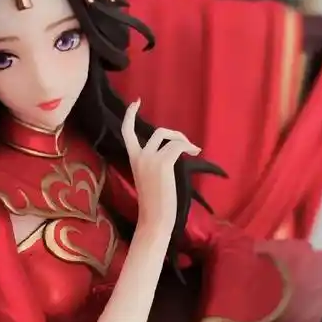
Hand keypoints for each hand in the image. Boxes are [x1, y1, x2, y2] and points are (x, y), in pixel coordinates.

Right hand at [121, 100, 199, 236]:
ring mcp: (150, 159)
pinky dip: (189, 147)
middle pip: (157, 132)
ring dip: (183, 140)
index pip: (126, 132)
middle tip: (186, 143)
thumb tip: (171, 153)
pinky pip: (178, 146)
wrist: (154, 220)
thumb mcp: (150, 179)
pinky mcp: (163, 163)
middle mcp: (139, 156)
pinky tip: (195, 153)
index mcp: (133, 160)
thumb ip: (154, 164)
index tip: (136, 102)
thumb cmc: (155, 205)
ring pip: (169, 137)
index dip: (130, 115)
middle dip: (174, 133)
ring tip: (193, 150)